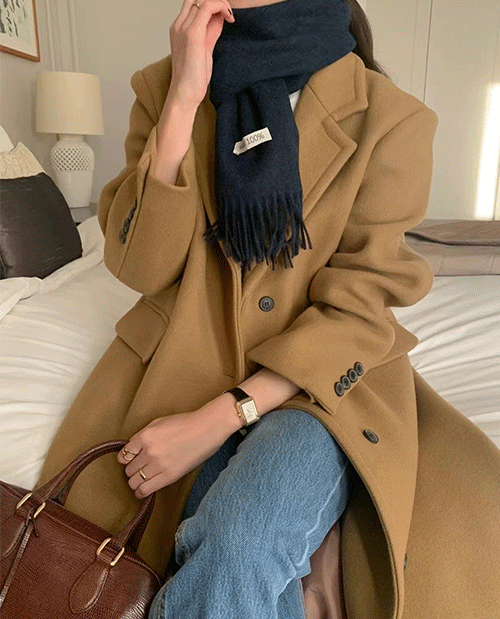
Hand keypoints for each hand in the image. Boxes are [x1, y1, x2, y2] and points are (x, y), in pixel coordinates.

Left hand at [117, 408, 233, 498]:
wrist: (206, 429)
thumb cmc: (184, 423)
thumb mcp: (158, 423)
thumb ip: (143, 436)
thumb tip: (132, 449)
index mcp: (145, 436)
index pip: (123, 456)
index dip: (126, 459)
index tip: (132, 460)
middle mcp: (149, 451)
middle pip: (128, 470)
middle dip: (132, 469)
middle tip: (141, 467)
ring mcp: (159, 465)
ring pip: (134, 482)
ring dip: (136, 481)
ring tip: (143, 478)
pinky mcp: (169, 476)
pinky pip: (145, 490)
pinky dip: (141, 492)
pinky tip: (144, 489)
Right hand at [169, 0, 234, 108]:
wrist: (184, 94)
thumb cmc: (193, 77)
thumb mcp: (204, 49)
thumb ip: (210, 32)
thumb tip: (220, 18)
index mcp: (179, 28)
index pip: (194, 4)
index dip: (212, 5)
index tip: (225, 16)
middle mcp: (179, 25)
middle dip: (215, 2)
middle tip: (228, 13)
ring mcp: (184, 28)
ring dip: (220, 3)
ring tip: (230, 16)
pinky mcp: (193, 34)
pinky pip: (208, 7)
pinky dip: (221, 7)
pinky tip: (230, 18)